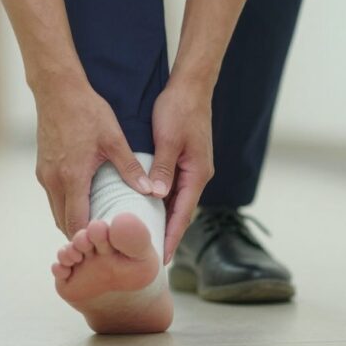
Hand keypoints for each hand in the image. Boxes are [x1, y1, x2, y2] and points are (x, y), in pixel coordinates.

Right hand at [34, 75, 154, 237]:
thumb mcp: (114, 138)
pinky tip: (83, 203)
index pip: (77, 222)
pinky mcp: (41, 167)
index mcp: (73, 177)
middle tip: (103, 242)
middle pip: (63, 222)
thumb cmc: (86, 111)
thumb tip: (150, 191)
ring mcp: (44, 175)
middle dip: (81, 235)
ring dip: (72, 221)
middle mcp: (54, 180)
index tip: (106, 244)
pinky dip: (66, 206)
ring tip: (95, 227)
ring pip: (56, 211)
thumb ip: (131, 168)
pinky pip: (53, 197)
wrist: (57, 90)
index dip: (89, 237)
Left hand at [149, 77, 214, 263]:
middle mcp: (198, 174)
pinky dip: (163, 200)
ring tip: (146, 238)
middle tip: (150, 257)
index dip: (172, 237)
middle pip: (181, 212)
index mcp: (197, 173)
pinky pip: (174, 187)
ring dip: (164, 218)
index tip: (162, 258)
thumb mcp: (167, 139)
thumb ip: (162, 168)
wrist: (191, 86)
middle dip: (168, 233)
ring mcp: (193, 168)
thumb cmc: (179, 110)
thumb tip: (156, 196)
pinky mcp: (186, 160)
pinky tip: (148, 208)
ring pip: (177, 200)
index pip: (183, 214)